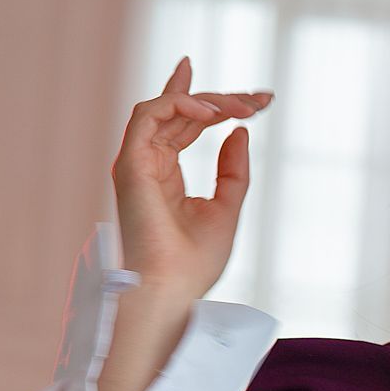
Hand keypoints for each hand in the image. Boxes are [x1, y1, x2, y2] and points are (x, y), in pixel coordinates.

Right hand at [111, 54, 272, 303]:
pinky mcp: (129, 163)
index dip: (216, 103)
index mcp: (166, 175)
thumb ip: (232, 170)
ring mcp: (136, 162)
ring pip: (166, 106)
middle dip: (223, 99)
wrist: (171, 291)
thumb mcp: (227, 209)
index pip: (186, 124)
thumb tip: (238, 131)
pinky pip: (148, 114)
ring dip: (207, 100)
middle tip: (260, 99)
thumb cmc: (194, 263)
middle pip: (182, 112)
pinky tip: (213, 112)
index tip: (258, 99)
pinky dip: (179, 103)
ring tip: (242, 107)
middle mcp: (148, 163)